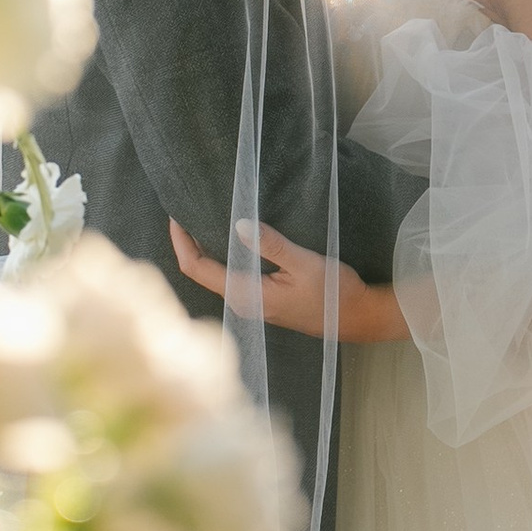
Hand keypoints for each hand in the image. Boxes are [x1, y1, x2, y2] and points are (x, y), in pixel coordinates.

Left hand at [169, 217, 407, 344]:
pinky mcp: (260, 301)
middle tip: (184, 212)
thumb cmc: (333, 294)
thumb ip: (271, 245)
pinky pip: (229, 277)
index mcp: (245, 294)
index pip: (197, 268)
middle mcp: (241, 302)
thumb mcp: (303, 263)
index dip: (181, 242)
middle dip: (187, 244)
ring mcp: (250, 303)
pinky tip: (226, 240)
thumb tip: (238, 225)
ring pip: (214, 275)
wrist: (356, 318)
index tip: (175, 217)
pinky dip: (220, 257)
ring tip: (199, 221)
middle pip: (200, 272)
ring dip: (204, 250)